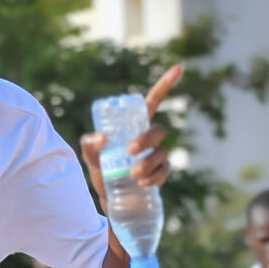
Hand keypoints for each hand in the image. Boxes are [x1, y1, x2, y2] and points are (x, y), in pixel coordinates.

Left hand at [80, 64, 182, 209]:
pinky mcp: (160, 174)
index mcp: (135, 126)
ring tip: (133, 174)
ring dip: (148, 162)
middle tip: (130, 151)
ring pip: (162, 152)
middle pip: (159, 130)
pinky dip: (154, 177)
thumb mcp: (91, 157)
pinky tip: (142, 183)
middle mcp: (149, 139)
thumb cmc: (102, 171)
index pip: (153, 102)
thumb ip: (90, 144)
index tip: (178, 68)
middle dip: (147, 139)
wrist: (110, 199)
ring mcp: (157, 156)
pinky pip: (164, 171)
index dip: (165, 85)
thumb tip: (102, 138)